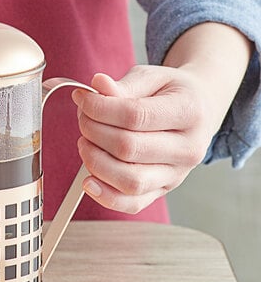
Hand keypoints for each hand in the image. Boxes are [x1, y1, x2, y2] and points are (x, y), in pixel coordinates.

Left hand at [71, 22, 252, 213]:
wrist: (199, 111)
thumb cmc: (170, 93)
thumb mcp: (151, 78)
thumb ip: (124, 85)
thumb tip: (97, 86)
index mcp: (189, 112)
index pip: (134, 115)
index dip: (99, 109)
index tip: (82, 99)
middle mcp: (188, 148)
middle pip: (128, 148)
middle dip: (93, 132)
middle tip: (83, 119)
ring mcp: (177, 174)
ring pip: (129, 181)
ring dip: (95, 163)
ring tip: (85, 143)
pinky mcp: (163, 190)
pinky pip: (132, 203)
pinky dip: (106, 196)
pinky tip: (88, 181)